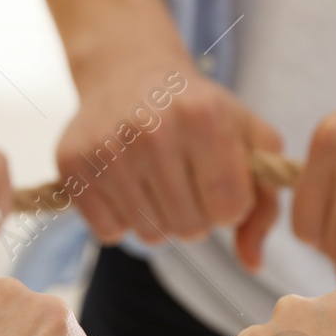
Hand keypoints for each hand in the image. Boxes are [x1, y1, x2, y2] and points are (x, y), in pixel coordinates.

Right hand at [59, 56, 282, 267]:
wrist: (127, 71)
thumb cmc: (198, 110)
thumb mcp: (247, 138)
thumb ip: (263, 203)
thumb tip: (253, 264)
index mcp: (203, 117)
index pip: (229, 209)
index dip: (231, 205)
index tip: (220, 180)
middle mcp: (152, 130)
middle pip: (190, 228)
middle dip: (197, 214)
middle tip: (187, 179)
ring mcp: (106, 148)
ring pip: (150, 235)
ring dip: (160, 218)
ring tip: (157, 179)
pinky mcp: (72, 164)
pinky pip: (110, 232)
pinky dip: (122, 218)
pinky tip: (126, 182)